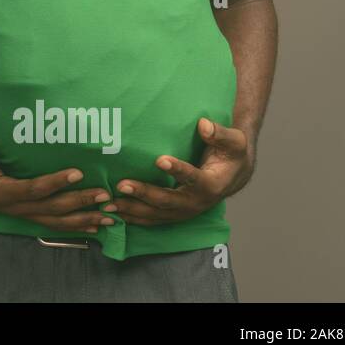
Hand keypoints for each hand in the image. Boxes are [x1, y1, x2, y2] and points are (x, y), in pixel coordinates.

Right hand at [0, 137, 115, 233]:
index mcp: (1, 192)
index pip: (34, 189)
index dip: (56, 183)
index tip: (78, 173)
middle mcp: (13, 207)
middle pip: (52, 209)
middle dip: (80, 203)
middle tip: (106, 196)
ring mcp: (19, 212)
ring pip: (55, 221)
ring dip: (83, 219)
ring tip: (110, 218)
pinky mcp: (24, 212)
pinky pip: (52, 222)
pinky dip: (74, 225)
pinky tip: (93, 225)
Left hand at [104, 118, 254, 225]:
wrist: (234, 175)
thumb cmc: (231, 154)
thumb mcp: (234, 141)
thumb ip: (219, 133)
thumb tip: (204, 124)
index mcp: (212, 184)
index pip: (194, 178)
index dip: (178, 170)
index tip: (159, 160)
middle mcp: (197, 202)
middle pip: (169, 201)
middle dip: (144, 193)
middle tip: (122, 184)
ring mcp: (185, 211)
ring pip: (157, 214)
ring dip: (133, 210)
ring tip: (110, 203)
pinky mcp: (175, 214)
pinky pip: (153, 219)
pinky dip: (134, 218)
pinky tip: (114, 213)